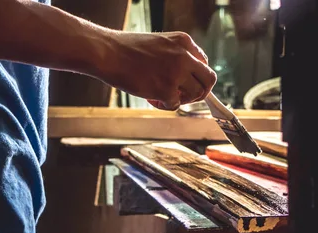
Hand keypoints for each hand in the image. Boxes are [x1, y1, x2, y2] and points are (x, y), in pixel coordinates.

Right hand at [100, 31, 216, 109]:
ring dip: (182, 99)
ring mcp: (177, 73)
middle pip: (209, 80)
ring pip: (196, 94)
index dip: (197, 77)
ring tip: (164, 95)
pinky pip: (176, 105)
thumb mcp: (160, 43)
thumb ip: (177, 55)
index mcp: (184, 42)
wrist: (108, 53)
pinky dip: (165, 105)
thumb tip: (188, 77)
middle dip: (200, 91)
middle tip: (184, 95)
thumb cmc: (128, 49)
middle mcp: (184, 56)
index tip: (187, 83)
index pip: (204, 64)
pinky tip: (152, 98)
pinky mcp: (166, 89)